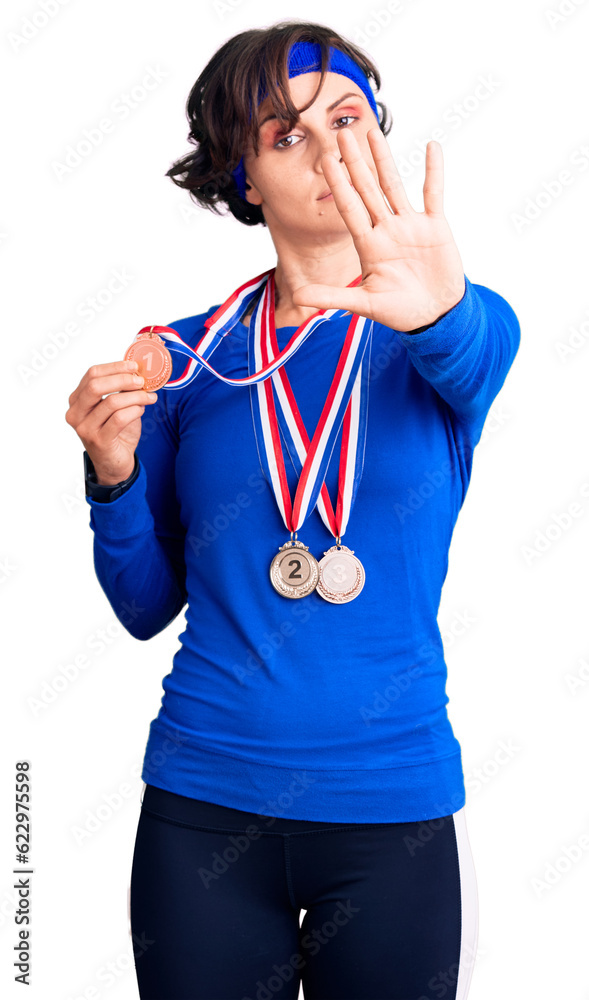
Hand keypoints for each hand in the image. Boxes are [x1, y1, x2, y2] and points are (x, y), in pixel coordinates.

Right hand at [65, 360, 157, 484]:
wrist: (114, 463)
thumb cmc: (116, 432)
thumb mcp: (116, 407)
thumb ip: (120, 389)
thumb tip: (136, 371)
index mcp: (77, 401)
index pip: (92, 375)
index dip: (114, 367)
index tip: (134, 366)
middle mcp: (76, 414)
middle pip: (96, 385)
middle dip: (123, 379)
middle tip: (141, 381)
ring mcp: (85, 428)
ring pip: (111, 402)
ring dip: (135, 396)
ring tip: (149, 397)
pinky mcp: (99, 441)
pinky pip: (119, 418)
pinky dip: (135, 410)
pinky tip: (142, 410)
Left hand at [292, 129, 465, 331]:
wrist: (435, 316)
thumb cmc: (400, 312)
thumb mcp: (364, 305)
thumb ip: (332, 297)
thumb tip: (297, 297)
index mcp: (368, 245)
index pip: (349, 208)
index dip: (338, 184)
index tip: (325, 159)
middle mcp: (385, 229)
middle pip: (367, 189)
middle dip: (354, 162)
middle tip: (342, 133)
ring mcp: (410, 225)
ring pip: (394, 185)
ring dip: (384, 159)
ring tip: (373, 132)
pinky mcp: (435, 226)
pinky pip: (433, 193)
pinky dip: (434, 171)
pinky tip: (431, 147)